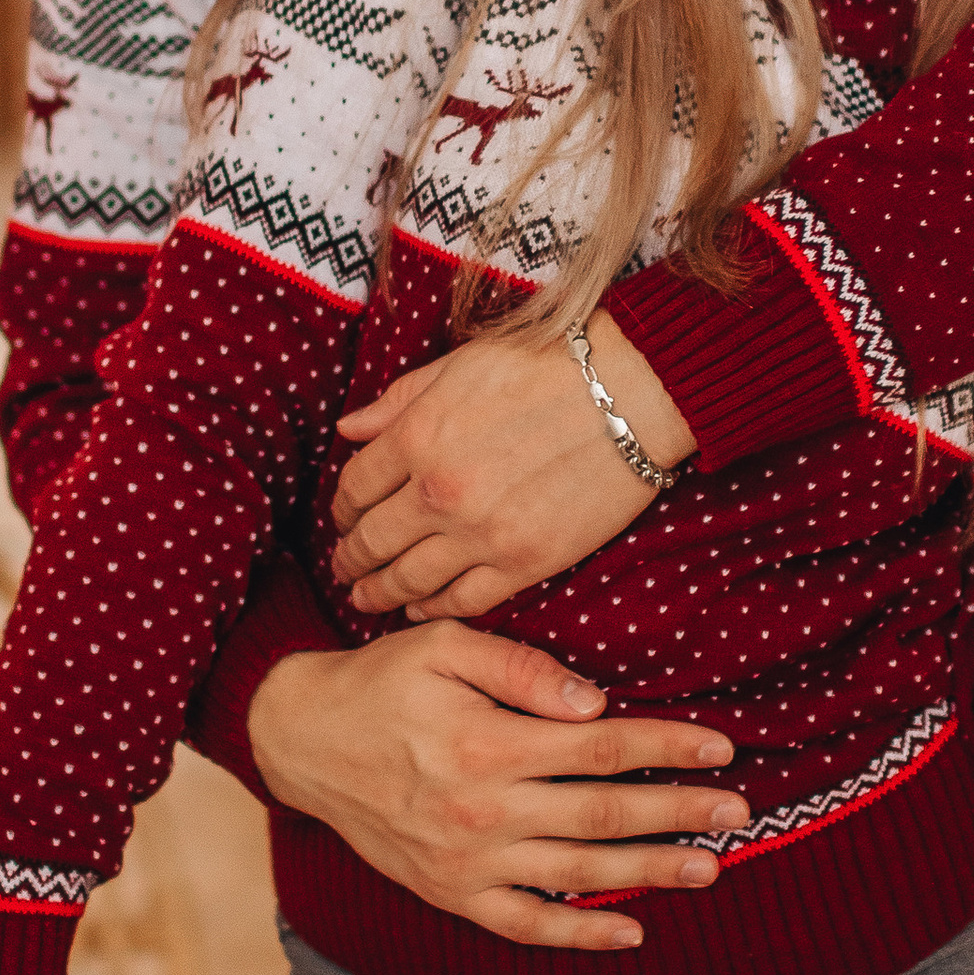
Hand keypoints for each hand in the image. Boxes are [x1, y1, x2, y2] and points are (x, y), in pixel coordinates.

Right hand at [248, 623, 748, 950]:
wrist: (302, 740)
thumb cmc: (381, 681)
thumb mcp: (443, 645)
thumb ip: (521, 666)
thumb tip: (594, 701)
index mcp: (486, 742)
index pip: (601, 747)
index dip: (667, 745)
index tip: (722, 746)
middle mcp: (482, 810)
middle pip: (604, 815)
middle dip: (680, 812)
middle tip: (740, 811)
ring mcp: (466, 862)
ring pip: (577, 875)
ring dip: (649, 873)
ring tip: (710, 869)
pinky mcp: (449, 894)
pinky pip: (525, 926)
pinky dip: (579, 937)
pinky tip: (629, 933)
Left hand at [333, 312, 698, 615]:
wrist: (632, 391)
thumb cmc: (547, 365)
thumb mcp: (459, 366)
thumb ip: (398, 402)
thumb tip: (348, 429)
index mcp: (417, 436)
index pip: (354, 488)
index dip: (341, 510)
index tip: (343, 519)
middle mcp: (438, 492)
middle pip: (372, 542)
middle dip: (351, 559)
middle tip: (344, 569)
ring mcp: (481, 533)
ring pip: (409, 580)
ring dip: (381, 592)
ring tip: (368, 598)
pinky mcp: (525, 562)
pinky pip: (463, 600)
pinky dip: (434, 608)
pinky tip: (422, 607)